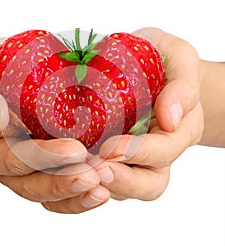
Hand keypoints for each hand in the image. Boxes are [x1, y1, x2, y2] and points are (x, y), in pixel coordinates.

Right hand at [0, 40, 109, 213]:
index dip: (42, 158)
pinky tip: (104, 189)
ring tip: (104, 187)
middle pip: (31, 185)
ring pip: (48, 195)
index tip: (76, 150)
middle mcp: (2, 166)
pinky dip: (80, 194)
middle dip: (64, 182)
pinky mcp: (43, 166)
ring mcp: (25, 170)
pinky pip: (59, 189)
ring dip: (76, 194)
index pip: (10, 159)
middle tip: (97, 174)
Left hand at [91, 28, 203, 200]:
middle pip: (147, 184)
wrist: (150, 65)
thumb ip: (182, 86)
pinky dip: (85, 177)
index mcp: (178, 132)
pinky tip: (64, 167)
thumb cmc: (164, 61)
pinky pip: (102, 176)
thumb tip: (170, 119)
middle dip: (121, 181)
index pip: (164, 151)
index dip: (139, 153)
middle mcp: (157, 152)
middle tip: (93, 170)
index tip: (111, 147)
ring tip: (75, 172)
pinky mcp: (111, 154)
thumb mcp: (180, 59)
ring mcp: (133, 156)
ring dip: (100, 184)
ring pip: (122, 186)